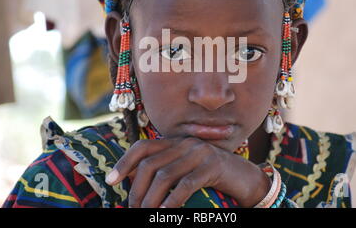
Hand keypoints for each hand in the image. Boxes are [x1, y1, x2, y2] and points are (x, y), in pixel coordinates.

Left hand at [105, 137, 270, 207]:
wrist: (244, 177)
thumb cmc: (209, 176)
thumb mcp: (184, 168)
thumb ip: (164, 168)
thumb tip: (133, 183)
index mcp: (175, 141)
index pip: (143, 147)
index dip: (124, 162)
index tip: (110, 181)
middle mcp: (185, 142)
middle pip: (150, 164)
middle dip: (136, 190)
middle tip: (133, 209)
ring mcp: (200, 153)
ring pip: (165, 176)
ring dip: (151, 200)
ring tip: (147, 215)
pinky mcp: (212, 167)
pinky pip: (185, 185)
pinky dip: (171, 202)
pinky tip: (164, 214)